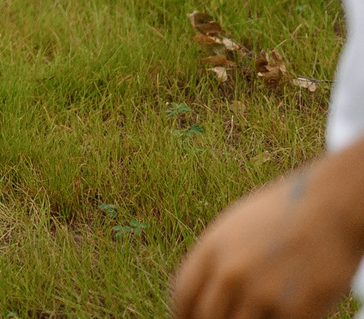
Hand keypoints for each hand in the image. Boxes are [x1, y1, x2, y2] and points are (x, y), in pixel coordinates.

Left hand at [172, 160, 363, 318]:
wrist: (331, 207)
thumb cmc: (283, 215)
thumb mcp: (234, 227)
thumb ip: (215, 258)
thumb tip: (202, 290)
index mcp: (212, 249)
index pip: (183, 295)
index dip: (184, 314)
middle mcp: (232, 273)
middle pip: (207, 317)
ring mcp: (264, 293)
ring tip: (254, 314)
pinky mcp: (297, 309)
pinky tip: (281, 315)